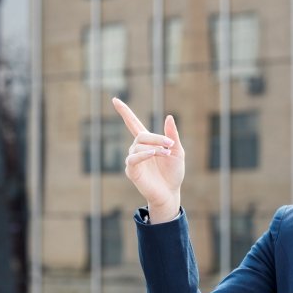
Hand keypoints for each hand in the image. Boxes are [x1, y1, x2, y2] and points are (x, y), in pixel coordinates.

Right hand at [113, 97, 184, 222]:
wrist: (171, 193)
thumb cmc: (174, 173)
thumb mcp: (177, 151)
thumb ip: (172, 136)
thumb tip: (169, 116)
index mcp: (148, 143)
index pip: (132, 123)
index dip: (124, 112)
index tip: (114, 99)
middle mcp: (138, 149)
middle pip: (141, 135)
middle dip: (157, 138)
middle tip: (171, 146)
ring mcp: (133, 160)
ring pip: (138, 145)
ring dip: (154, 147)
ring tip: (166, 153)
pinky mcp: (132, 171)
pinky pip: (133, 158)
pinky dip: (143, 154)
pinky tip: (153, 153)